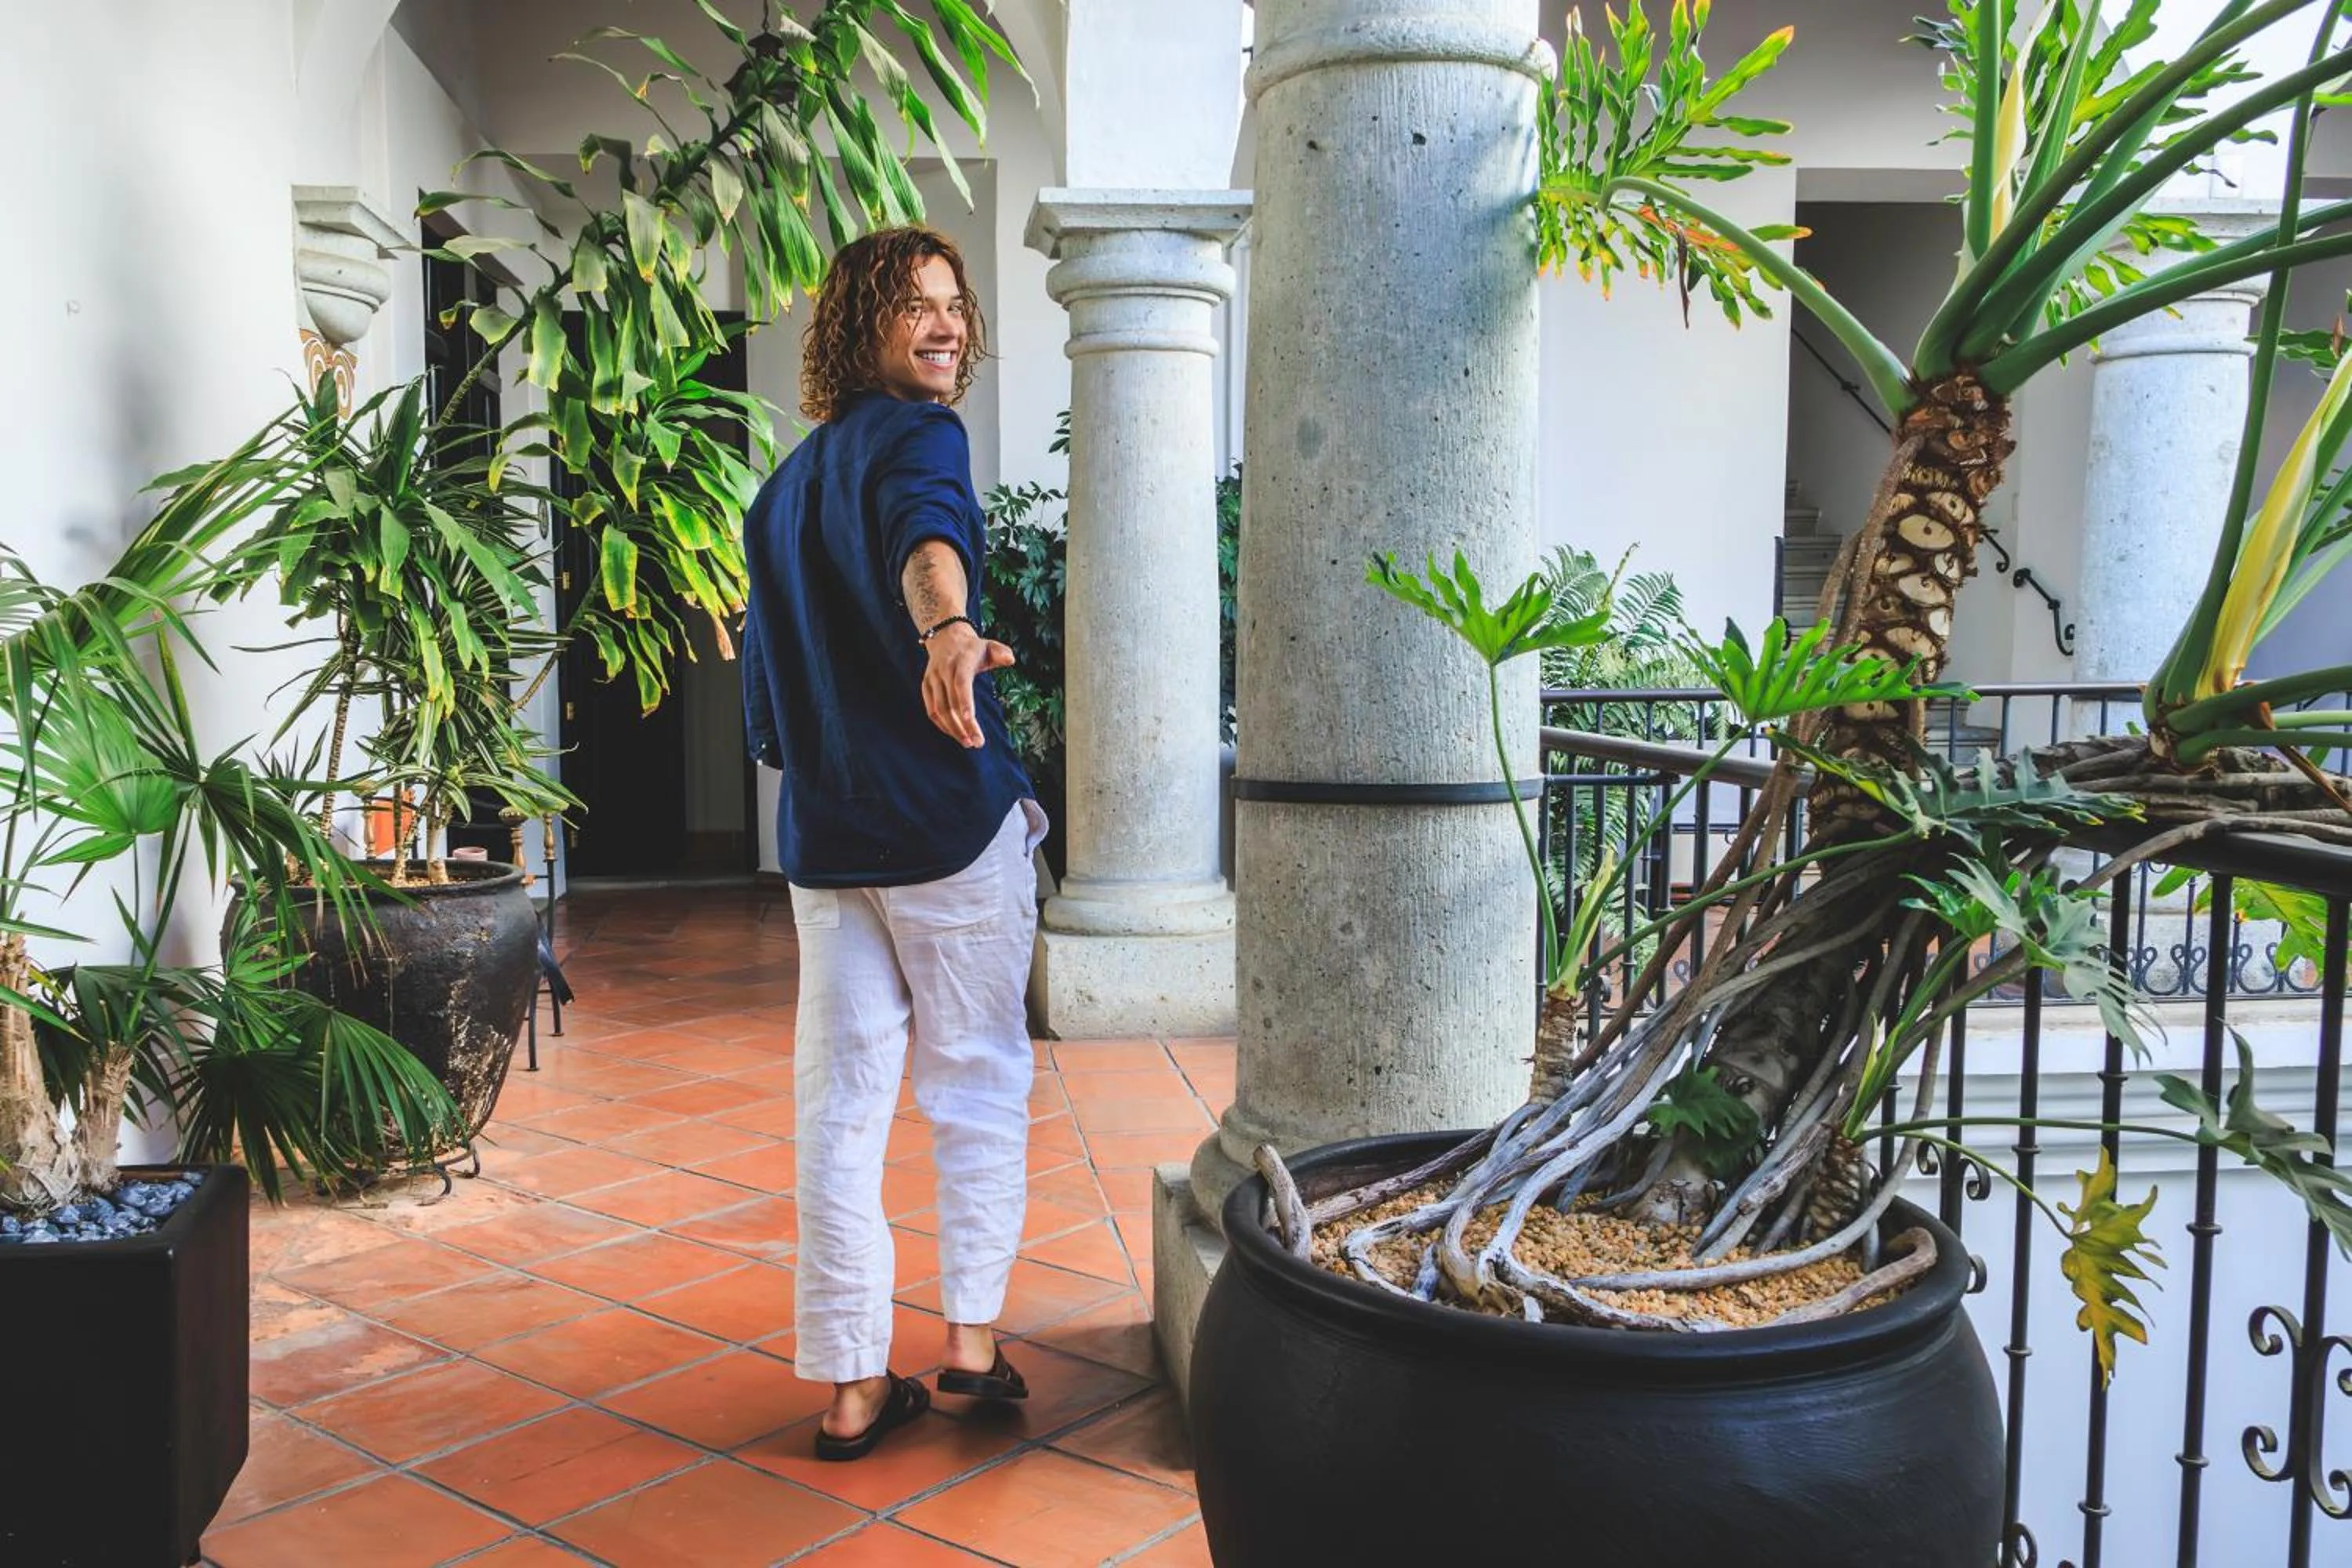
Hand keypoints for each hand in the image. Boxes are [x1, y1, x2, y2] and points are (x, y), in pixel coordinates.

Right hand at [921, 623, 1014, 747]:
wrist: (946, 637)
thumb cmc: (973, 647)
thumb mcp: (989, 646)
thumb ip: (1001, 652)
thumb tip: (1011, 659)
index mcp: (961, 661)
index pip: (961, 683)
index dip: (964, 702)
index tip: (970, 720)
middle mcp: (943, 670)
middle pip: (950, 702)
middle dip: (963, 725)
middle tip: (976, 742)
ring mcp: (932, 679)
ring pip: (939, 709)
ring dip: (952, 728)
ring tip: (967, 742)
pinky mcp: (925, 686)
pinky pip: (931, 710)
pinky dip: (941, 724)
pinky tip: (955, 734)